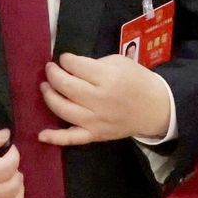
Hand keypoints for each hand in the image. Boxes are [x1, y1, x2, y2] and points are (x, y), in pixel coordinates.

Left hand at [38, 53, 170, 144]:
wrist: (156, 108)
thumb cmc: (138, 81)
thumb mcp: (120, 62)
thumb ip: (95, 64)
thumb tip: (71, 67)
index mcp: (108, 78)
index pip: (76, 66)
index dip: (66, 60)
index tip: (65, 59)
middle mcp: (99, 100)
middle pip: (66, 86)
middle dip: (53, 74)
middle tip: (50, 69)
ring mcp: (95, 120)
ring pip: (63, 109)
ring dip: (49, 96)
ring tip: (45, 86)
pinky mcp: (95, 135)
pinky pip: (72, 138)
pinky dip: (55, 137)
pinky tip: (41, 134)